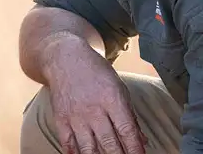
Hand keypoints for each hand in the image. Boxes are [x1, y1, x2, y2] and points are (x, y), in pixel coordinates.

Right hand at [41, 35, 147, 153]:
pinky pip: (68, 144)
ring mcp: (75, 116)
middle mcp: (93, 109)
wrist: (65, 59)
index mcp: (112, 99)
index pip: (127, 131)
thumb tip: (141, 139)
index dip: (135, 149)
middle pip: (109, 143)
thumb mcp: (118, 87)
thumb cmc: (95, 71)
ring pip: (89, 149)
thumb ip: (129, 115)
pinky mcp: (61, 119)